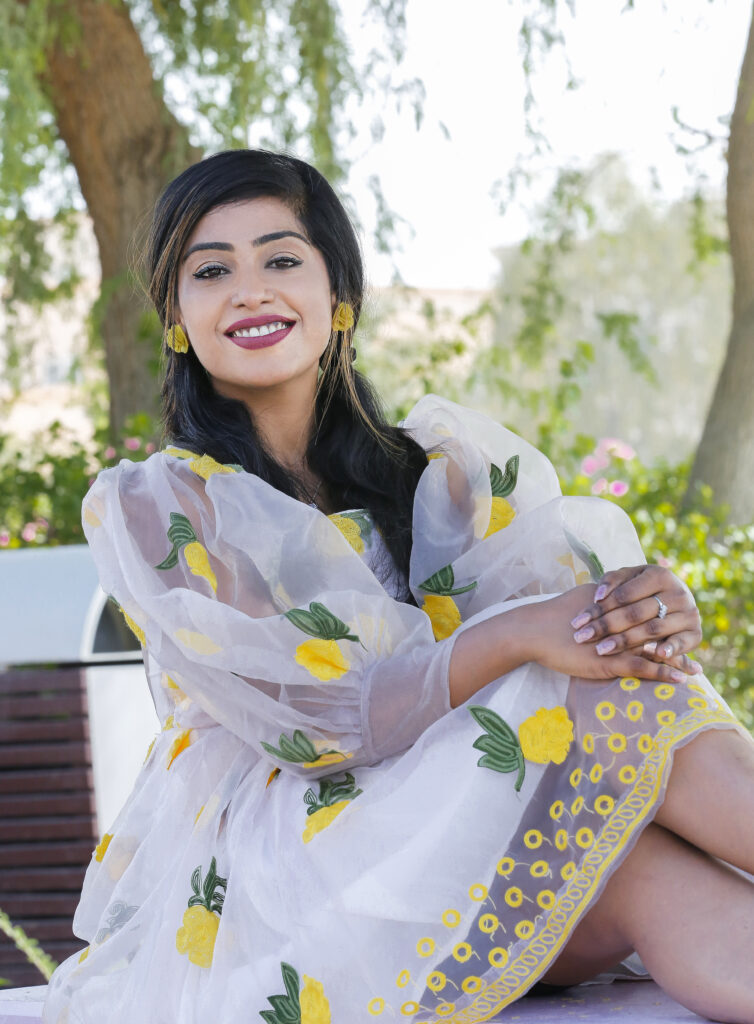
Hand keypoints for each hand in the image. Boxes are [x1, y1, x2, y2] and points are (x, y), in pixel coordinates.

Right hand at [524, 584, 699, 683]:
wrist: (533, 629)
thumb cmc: (552, 617)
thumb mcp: (583, 601)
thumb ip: (600, 599)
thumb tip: (609, 594)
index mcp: (616, 605)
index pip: (649, 610)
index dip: (667, 619)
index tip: (682, 627)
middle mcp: (620, 620)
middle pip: (657, 629)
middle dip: (678, 641)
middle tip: (696, 653)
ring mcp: (615, 641)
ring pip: (653, 650)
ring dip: (676, 660)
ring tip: (695, 669)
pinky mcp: (608, 660)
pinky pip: (641, 667)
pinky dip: (661, 673)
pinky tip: (678, 679)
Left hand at [568, 564, 701, 670]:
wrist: (674, 600)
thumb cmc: (642, 588)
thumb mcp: (628, 578)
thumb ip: (611, 581)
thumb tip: (598, 595)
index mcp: (660, 575)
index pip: (624, 594)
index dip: (599, 608)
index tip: (578, 621)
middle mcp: (678, 592)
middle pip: (635, 613)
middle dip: (606, 626)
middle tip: (582, 638)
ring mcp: (689, 613)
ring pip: (652, 629)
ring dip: (625, 641)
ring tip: (601, 650)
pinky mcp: (696, 633)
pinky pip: (682, 643)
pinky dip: (670, 649)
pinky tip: (655, 655)